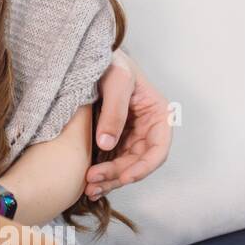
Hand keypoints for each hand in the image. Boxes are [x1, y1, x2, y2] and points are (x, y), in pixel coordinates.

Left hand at [86, 50, 172, 199]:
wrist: (90, 56)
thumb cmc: (110, 62)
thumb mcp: (115, 81)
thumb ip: (114, 112)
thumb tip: (107, 144)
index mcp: (158, 114)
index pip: (158, 149)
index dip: (143, 167)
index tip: (125, 178)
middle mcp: (147, 128)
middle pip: (138, 162)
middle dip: (118, 175)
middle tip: (93, 181)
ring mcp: (130, 134)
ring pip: (124, 166)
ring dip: (109, 179)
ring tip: (88, 189)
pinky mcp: (113, 137)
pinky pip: (111, 160)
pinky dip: (101, 172)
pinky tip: (87, 182)